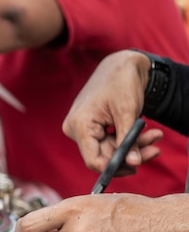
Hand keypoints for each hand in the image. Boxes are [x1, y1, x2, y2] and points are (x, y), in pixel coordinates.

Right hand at [62, 50, 162, 174]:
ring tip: (155, 136)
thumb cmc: (122, 82)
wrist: (121, 64)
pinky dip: (128, 139)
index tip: (136, 166)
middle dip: (131, 154)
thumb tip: (132, 164)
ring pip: (110, 149)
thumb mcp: (128, 112)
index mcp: (79, 125)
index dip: (114, 167)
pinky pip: (110, 141)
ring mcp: (83, 128)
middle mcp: (76, 129)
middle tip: (155, 149)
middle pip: (104, 155)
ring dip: (134, 146)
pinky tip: (146, 133)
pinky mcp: (92, 127)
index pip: (93, 160)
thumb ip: (128, 140)